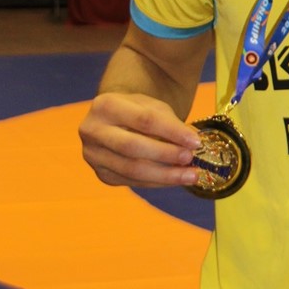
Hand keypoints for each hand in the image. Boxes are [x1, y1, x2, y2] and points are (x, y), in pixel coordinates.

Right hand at [79, 91, 201, 188]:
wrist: (115, 121)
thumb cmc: (137, 111)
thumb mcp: (154, 107)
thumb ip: (171, 123)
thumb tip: (193, 143)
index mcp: (106, 105)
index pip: (144, 120)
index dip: (171, 132)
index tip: (196, 142)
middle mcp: (93, 130)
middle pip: (132, 147)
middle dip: (165, 155)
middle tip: (190, 159)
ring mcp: (94, 155)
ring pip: (131, 170)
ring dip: (165, 175)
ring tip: (190, 175)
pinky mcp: (102, 174)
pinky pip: (132, 182)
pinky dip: (157, 182)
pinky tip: (175, 179)